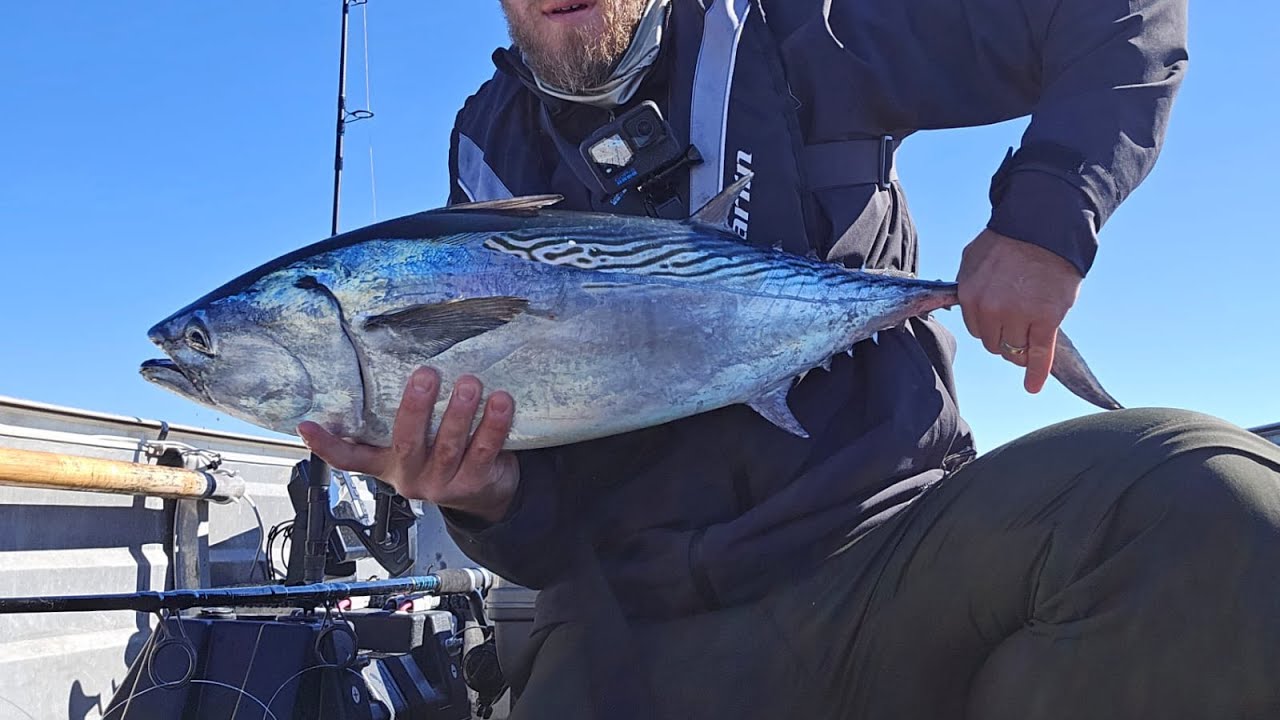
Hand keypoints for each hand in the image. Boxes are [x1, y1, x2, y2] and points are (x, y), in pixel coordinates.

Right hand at [297, 367, 518, 523]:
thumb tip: (390, 363)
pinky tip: (500, 402)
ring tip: (469, 384)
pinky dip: (493, 426)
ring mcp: (442, 483)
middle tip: (426, 374)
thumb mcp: (416, 443)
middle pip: (407, 442)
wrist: (486, 493)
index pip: (350, 459)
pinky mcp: (474, 483)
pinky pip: (484, 451)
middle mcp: (411, 476)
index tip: (306, 426)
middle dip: (416, 407)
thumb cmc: (446, 454)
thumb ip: (402, 419)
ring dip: (459, 412)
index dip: (326, 446)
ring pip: (448, 446)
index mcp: (388, 464)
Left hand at [956, 229, 1082, 393]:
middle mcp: (991, 310)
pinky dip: (1036, 373)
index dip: (989, 325)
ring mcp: (1018, 316)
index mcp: (970, 296)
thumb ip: (967, 285)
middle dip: (1004, 336)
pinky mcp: (1046, 320)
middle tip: (1019, 320)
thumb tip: (961, 302)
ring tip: (1031, 336)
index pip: (976, 329)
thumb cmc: (1008, 240)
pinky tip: (1032, 386)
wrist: (1044, 227)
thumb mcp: (973, 259)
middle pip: (993, 342)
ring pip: (1013, 350)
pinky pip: (1039, 354)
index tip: (1000, 317)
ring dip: (1020, 348)